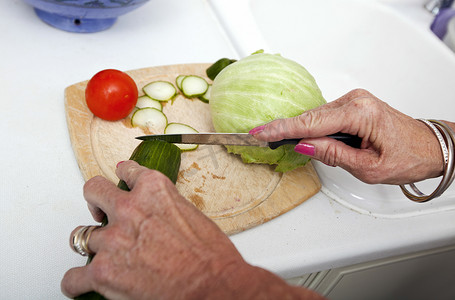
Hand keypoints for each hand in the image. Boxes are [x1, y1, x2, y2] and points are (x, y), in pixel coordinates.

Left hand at [61, 161, 323, 298]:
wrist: (214, 286)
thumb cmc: (211, 256)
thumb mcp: (193, 215)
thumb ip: (168, 209)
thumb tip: (159, 219)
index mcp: (154, 190)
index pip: (127, 170)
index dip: (123, 175)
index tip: (122, 178)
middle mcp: (128, 209)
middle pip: (93, 191)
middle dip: (95, 201)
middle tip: (100, 213)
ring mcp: (112, 239)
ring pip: (81, 235)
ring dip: (93, 245)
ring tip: (103, 255)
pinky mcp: (102, 271)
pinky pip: (73, 276)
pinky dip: (78, 281)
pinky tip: (85, 283)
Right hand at [250, 89, 444, 184]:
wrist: (430, 147)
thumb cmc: (408, 157)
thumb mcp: (367, 166)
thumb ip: (333, 154)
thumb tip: (304, 145)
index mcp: (361, 114)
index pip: (312, 123)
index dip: (282, 129)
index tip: (260, 131)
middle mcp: (357, 101)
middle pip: (311, 117)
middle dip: (286, 128)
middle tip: (261, 136)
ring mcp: (355, 101)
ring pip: (316, 116)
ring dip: (301, 130)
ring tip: (279, 139)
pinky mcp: (354, 105)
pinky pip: (325, 116)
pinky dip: (312, 127)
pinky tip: (304, 137)